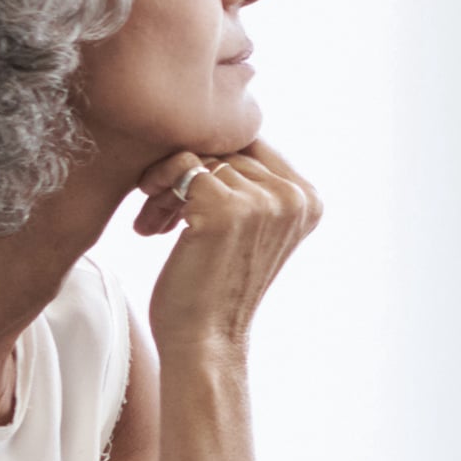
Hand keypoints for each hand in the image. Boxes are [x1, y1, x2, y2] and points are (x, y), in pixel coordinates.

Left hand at [135, 140, 322, 355]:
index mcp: (309, 200)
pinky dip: (158, 189)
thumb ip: (251, 179)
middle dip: (188, 177)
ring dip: (168, 188)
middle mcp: (295, 197)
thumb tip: (220, 118)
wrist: (203, 343)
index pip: (253, 144)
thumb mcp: (249, 228)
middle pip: (227, 148)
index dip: (215, 163)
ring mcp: (264, 201)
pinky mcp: (226, 207)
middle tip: (163, 215)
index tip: (187, 200)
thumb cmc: (216, 288)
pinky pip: (181, 165)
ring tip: (156, 224)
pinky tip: (151, 227)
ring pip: (201, 157)